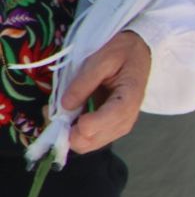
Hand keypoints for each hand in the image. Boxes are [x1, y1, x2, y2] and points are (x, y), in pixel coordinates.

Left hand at [62, 30, 151, 151]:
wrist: (138, 52)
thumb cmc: (122, 52)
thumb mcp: (102, 59)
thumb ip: (84, 83)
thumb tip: (64, 106)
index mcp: (128, 99)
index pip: (103, 123)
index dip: (78, 123)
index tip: (62, 110)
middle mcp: (127, 118)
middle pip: (91, 141)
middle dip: (67, 132)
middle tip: (53, 112)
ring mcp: (120, 125)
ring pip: (88, 144)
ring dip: (69, 133)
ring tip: (60, 112)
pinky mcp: (113, 126)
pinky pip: (90, 140)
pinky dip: (75, 132)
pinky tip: (69, 116)